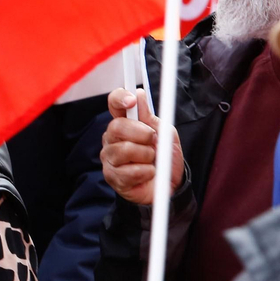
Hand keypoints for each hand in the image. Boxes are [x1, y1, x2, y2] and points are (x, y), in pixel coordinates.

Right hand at [100, 87, 184, 204]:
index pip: (114, 103)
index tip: (132, 101)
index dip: (120, 98)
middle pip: (117, 126)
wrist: (169, 185)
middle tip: (153, 141)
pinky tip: (148, 174)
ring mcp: (109, 158)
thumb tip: (139, 94)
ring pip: (124, 149)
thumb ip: (150, 117)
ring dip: (146, 155)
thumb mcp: (164, 133)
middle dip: (142, 133)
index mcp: (124, 123)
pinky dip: (146, 172)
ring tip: (151, 161)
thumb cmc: (164, 158)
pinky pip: (130, 171)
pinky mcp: (112, 177)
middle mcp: (112, 138)